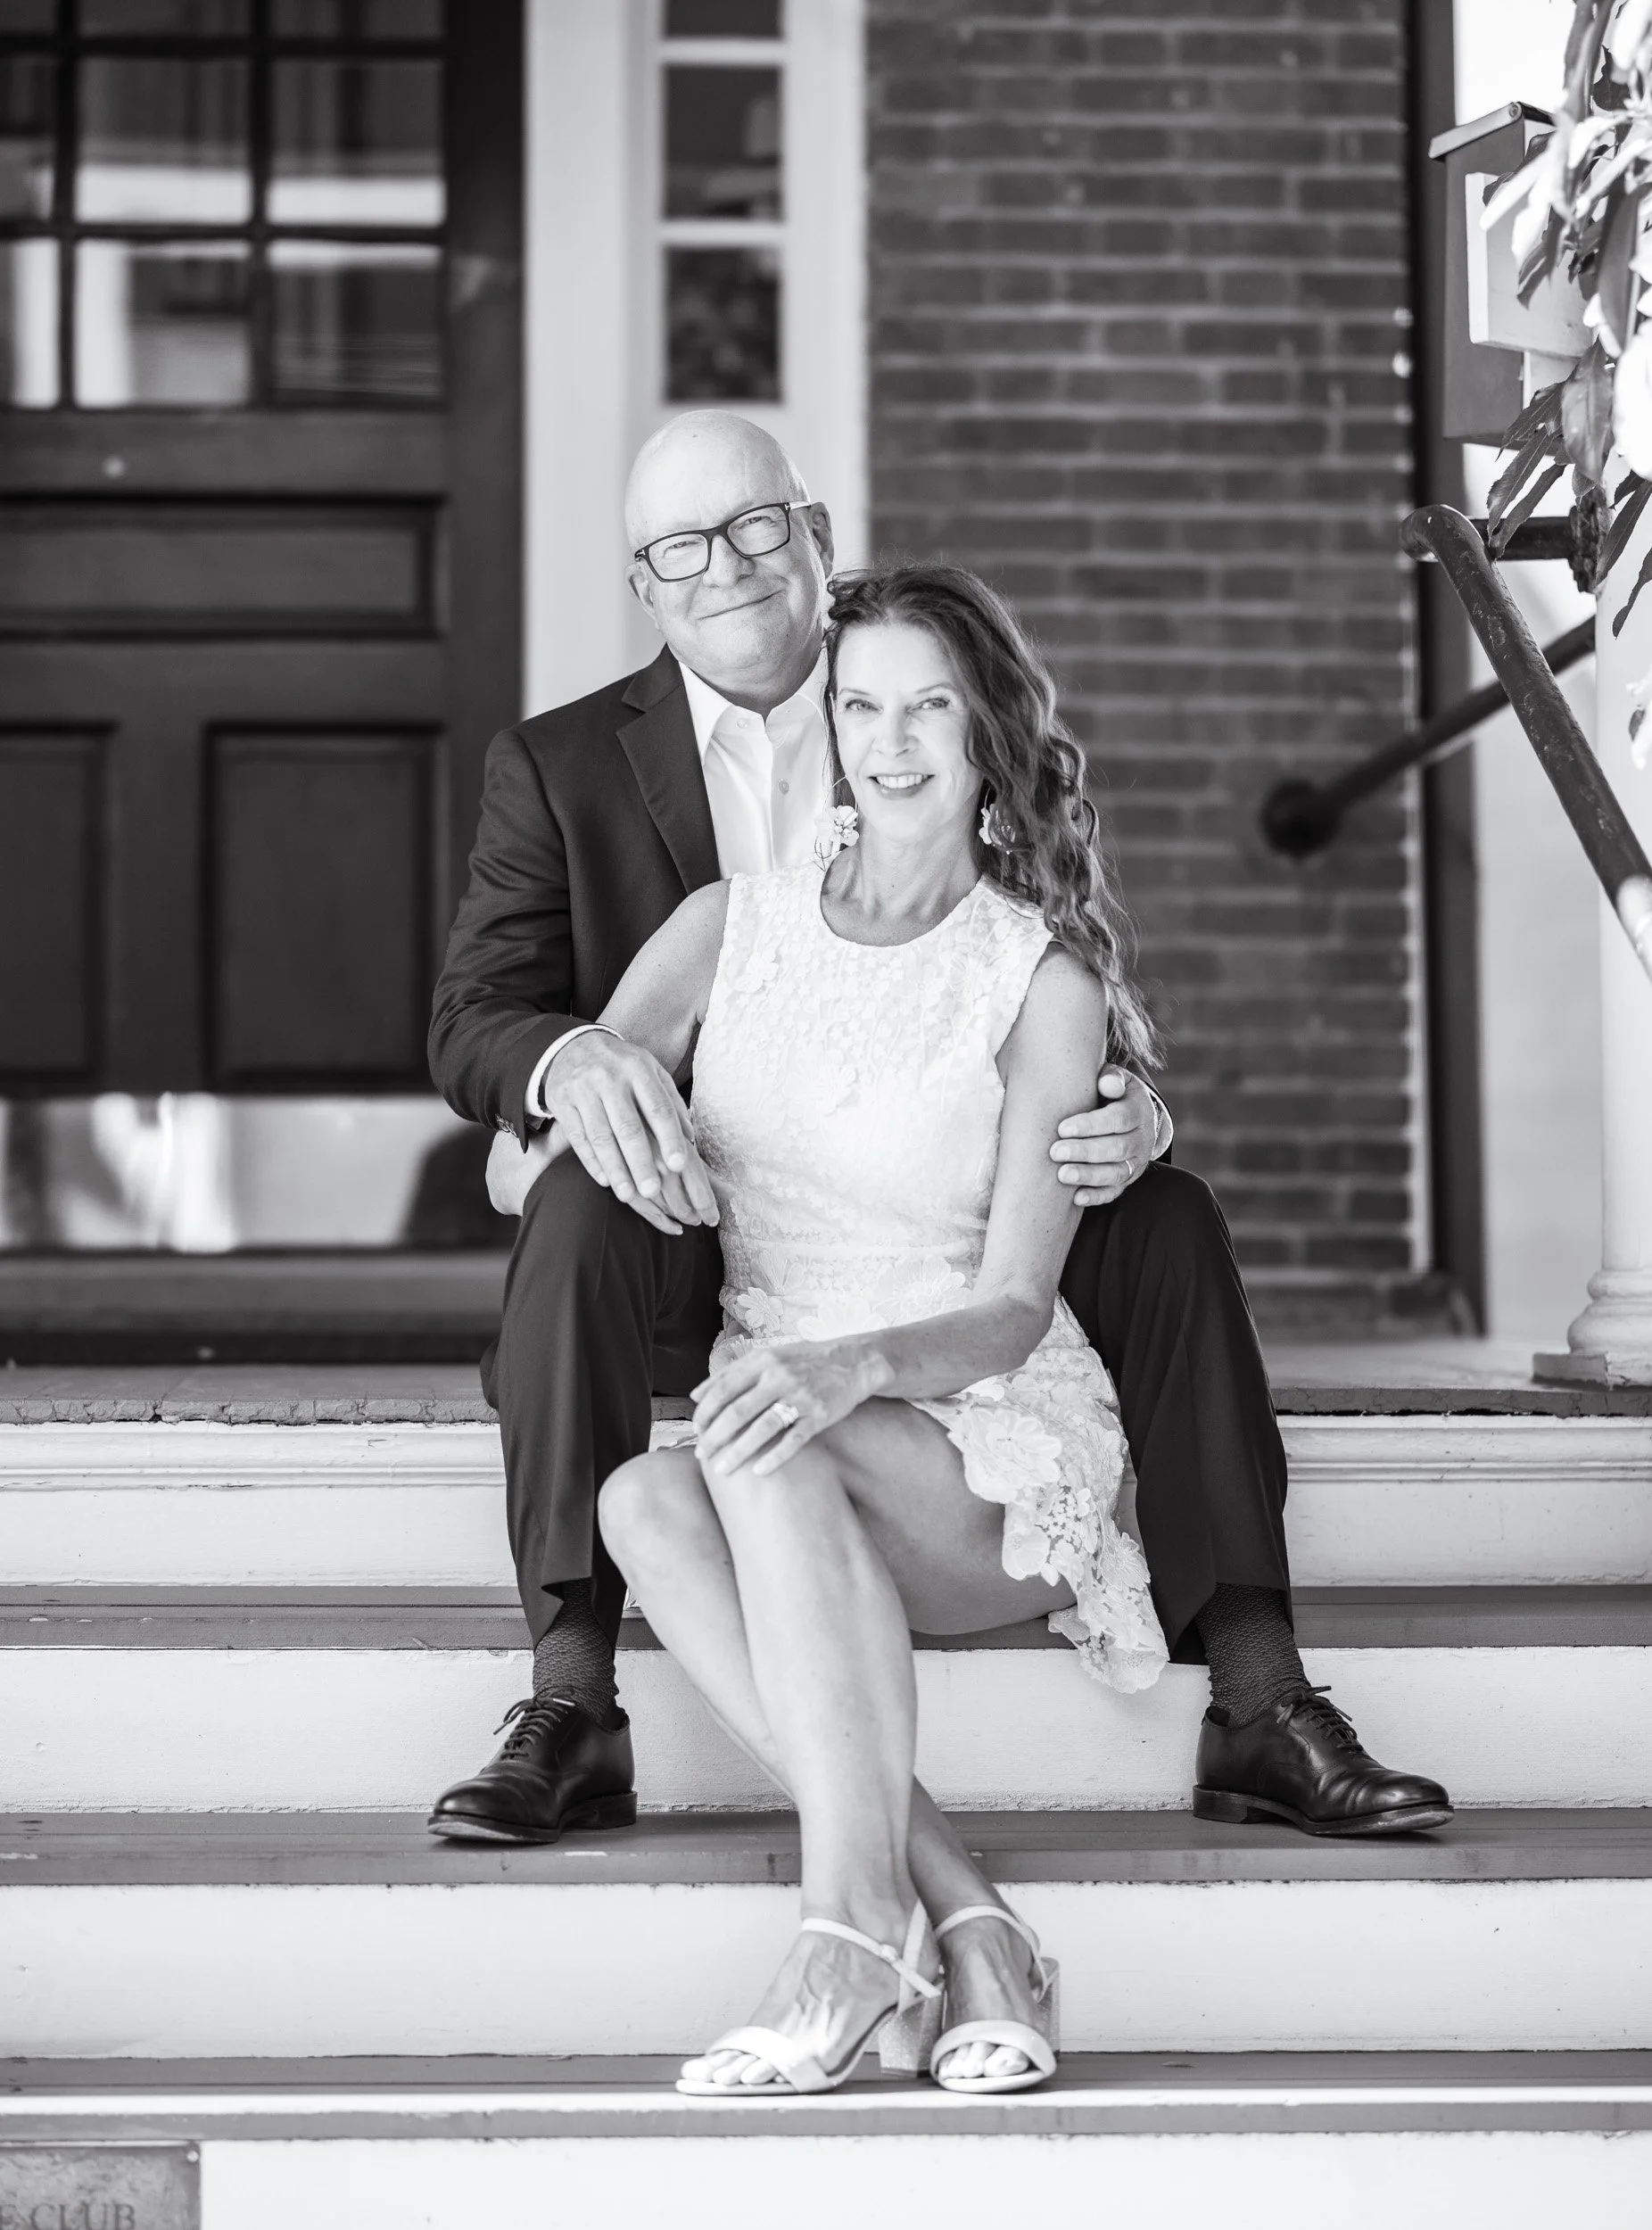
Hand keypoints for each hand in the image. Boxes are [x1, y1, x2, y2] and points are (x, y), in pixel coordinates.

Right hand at [543, 1031, 717, 1227]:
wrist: (571, 1046)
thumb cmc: (621, 1067)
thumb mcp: (650, 1072)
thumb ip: (670, 1102)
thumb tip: (690, 1138)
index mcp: (638, 1068)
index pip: (657, 1107)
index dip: (669, 1138)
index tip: (679, 1165)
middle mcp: (609, 1078)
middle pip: (627, 1126)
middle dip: (641, 1161)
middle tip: (653, 1191)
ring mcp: (582, 1090)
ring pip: (600, 1137)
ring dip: (615, 1169)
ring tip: (628, 1195)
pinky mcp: (561, 1102)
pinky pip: (578, 1138)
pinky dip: (591, 1162)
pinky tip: (605, 1180)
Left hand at [692, 1339, 886, 1477]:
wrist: (855, 1360)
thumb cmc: (805, 1361)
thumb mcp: (769, 1356)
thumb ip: (732, 1373)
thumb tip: (695, 1395)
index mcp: (763, 1361)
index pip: (723, 1388)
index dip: (706, 1412)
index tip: (696, 1431)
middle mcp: (780, 1376)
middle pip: (737, 1411)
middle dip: (715, 1436)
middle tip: (702, 1455)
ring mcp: (801, 1396)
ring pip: (762, 1428)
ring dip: (738, 1452)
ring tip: (722, 1469)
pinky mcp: (820, 1415)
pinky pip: (794, 1440)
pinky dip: (775, 1458)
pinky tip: (759, 1471)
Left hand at [1049, 1068, 1157, 1208]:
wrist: (1134, 1116)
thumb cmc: (1112, 1094)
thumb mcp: (1116, 1079)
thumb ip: (1111, 1078)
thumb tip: (1106, 1083)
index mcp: (1138, 1111)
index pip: (1119, 1119)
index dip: (1091, 1125)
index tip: (1063, 1128)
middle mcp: (1142, 1139)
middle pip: (1117, 1148)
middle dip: (1085, 1152)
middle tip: (1055, 1152)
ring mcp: (1136, 1162)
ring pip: (1116, 1173)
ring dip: (1089, 1176)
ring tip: (1062, 1175)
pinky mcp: (1127, 1180)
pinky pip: (1114, 1192)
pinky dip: (1096, 1196)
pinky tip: (1076, 1197)